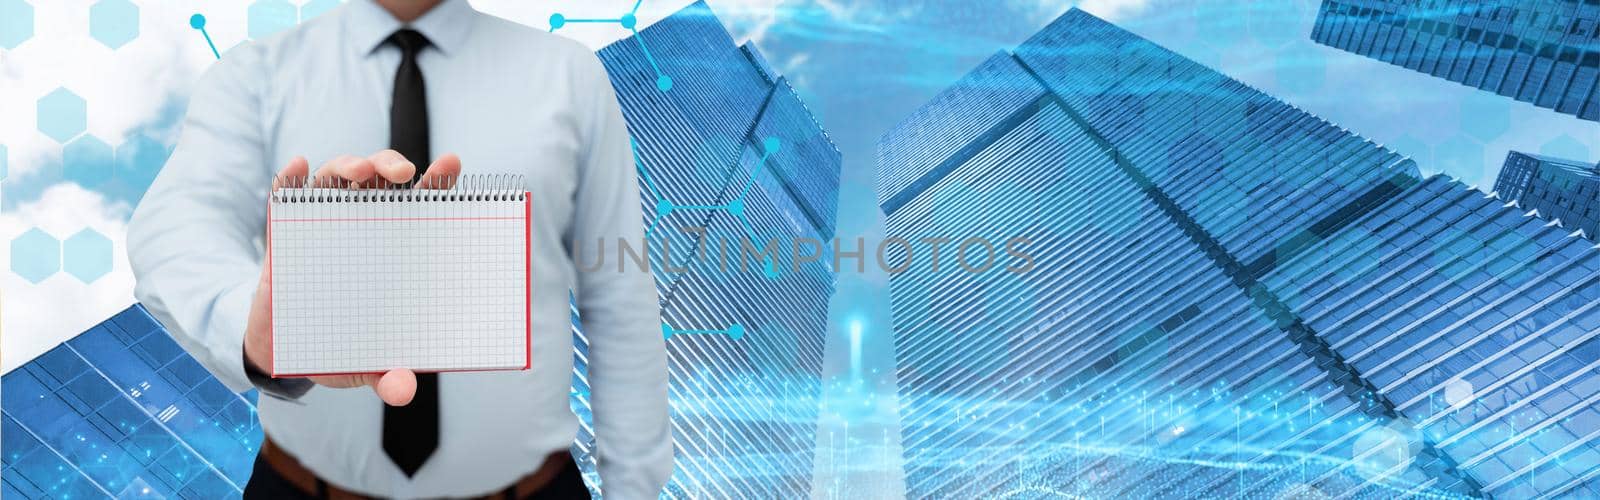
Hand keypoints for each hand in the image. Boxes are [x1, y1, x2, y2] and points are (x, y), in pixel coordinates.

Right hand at [244, 150, 462, 405]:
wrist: (283, 350)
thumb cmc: (339, 345)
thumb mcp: (365, 364)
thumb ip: (387, 376)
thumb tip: (402, 391)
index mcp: (395, 247)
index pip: (422, 205)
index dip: (438, 184)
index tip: (452, 165)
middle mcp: (362, 225)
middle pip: (380, 180)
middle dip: (390, 164)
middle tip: (401, 173)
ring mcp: (321, 224)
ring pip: (336, 179)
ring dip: (347, 165)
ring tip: (357, 171)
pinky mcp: (283, 233)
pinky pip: (283, 196)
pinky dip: (288, 179)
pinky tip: (296, 167)